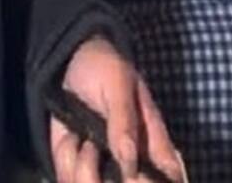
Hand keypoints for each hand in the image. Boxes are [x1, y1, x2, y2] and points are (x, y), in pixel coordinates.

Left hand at [52, 37, 185, 182]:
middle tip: (93, 146)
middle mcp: (130, 157)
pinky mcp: (77, 163)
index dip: (154, 182)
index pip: (167, 173)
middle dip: (104, 177)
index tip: (131, 175)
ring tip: (82, 138)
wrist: (67, 61)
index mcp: (151, 138)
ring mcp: (103, 162)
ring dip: (80, 165)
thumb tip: (131, 166)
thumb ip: (125, 123)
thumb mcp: (117, 85)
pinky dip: (64, 160)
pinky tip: (70, 139)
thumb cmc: (102, 67)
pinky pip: (68, 178)